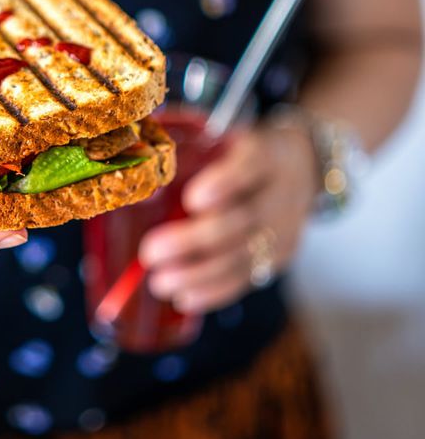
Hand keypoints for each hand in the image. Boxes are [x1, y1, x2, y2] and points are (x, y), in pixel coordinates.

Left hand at [138, 123, 319, 313]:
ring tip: (160, 283)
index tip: (192, 199)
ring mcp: (284, 229)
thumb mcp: (231, 141)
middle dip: (193, 241)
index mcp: (266, 156)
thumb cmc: (247, 155)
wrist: (305, 168)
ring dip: (197, 275)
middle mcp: (280, 193)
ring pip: (242, 256)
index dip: (224, 183)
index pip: (250, 166)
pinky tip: (185, 298)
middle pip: (242, 220)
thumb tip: (134, 171)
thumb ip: (195, 155)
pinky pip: (247, 278)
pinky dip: (214, 292)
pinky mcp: (280, 257)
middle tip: (150, 253)